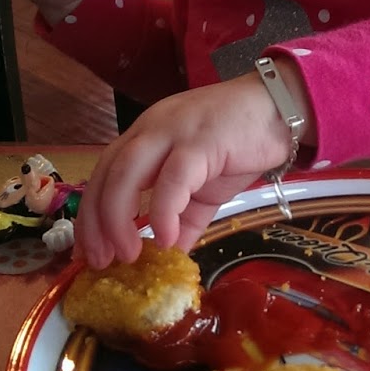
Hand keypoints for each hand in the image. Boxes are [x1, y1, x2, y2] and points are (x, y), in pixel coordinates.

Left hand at [74, 71, 309, 266]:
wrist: (281, 109)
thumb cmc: (239, 143)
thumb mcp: (203, 191)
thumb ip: (182, 220)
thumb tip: (168, 258)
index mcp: (144, 138)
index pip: (103, 175)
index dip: (90, 216)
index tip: (89, 253)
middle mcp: (150, 129)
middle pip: (106, 175)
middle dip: (96, 222)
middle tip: (101, 261)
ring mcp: (173, 131)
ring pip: (127, 172)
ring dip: (119, 218)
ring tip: (129, 255)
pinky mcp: (201, 139)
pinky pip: (173, 178)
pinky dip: (164, 211)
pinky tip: (168, 239)